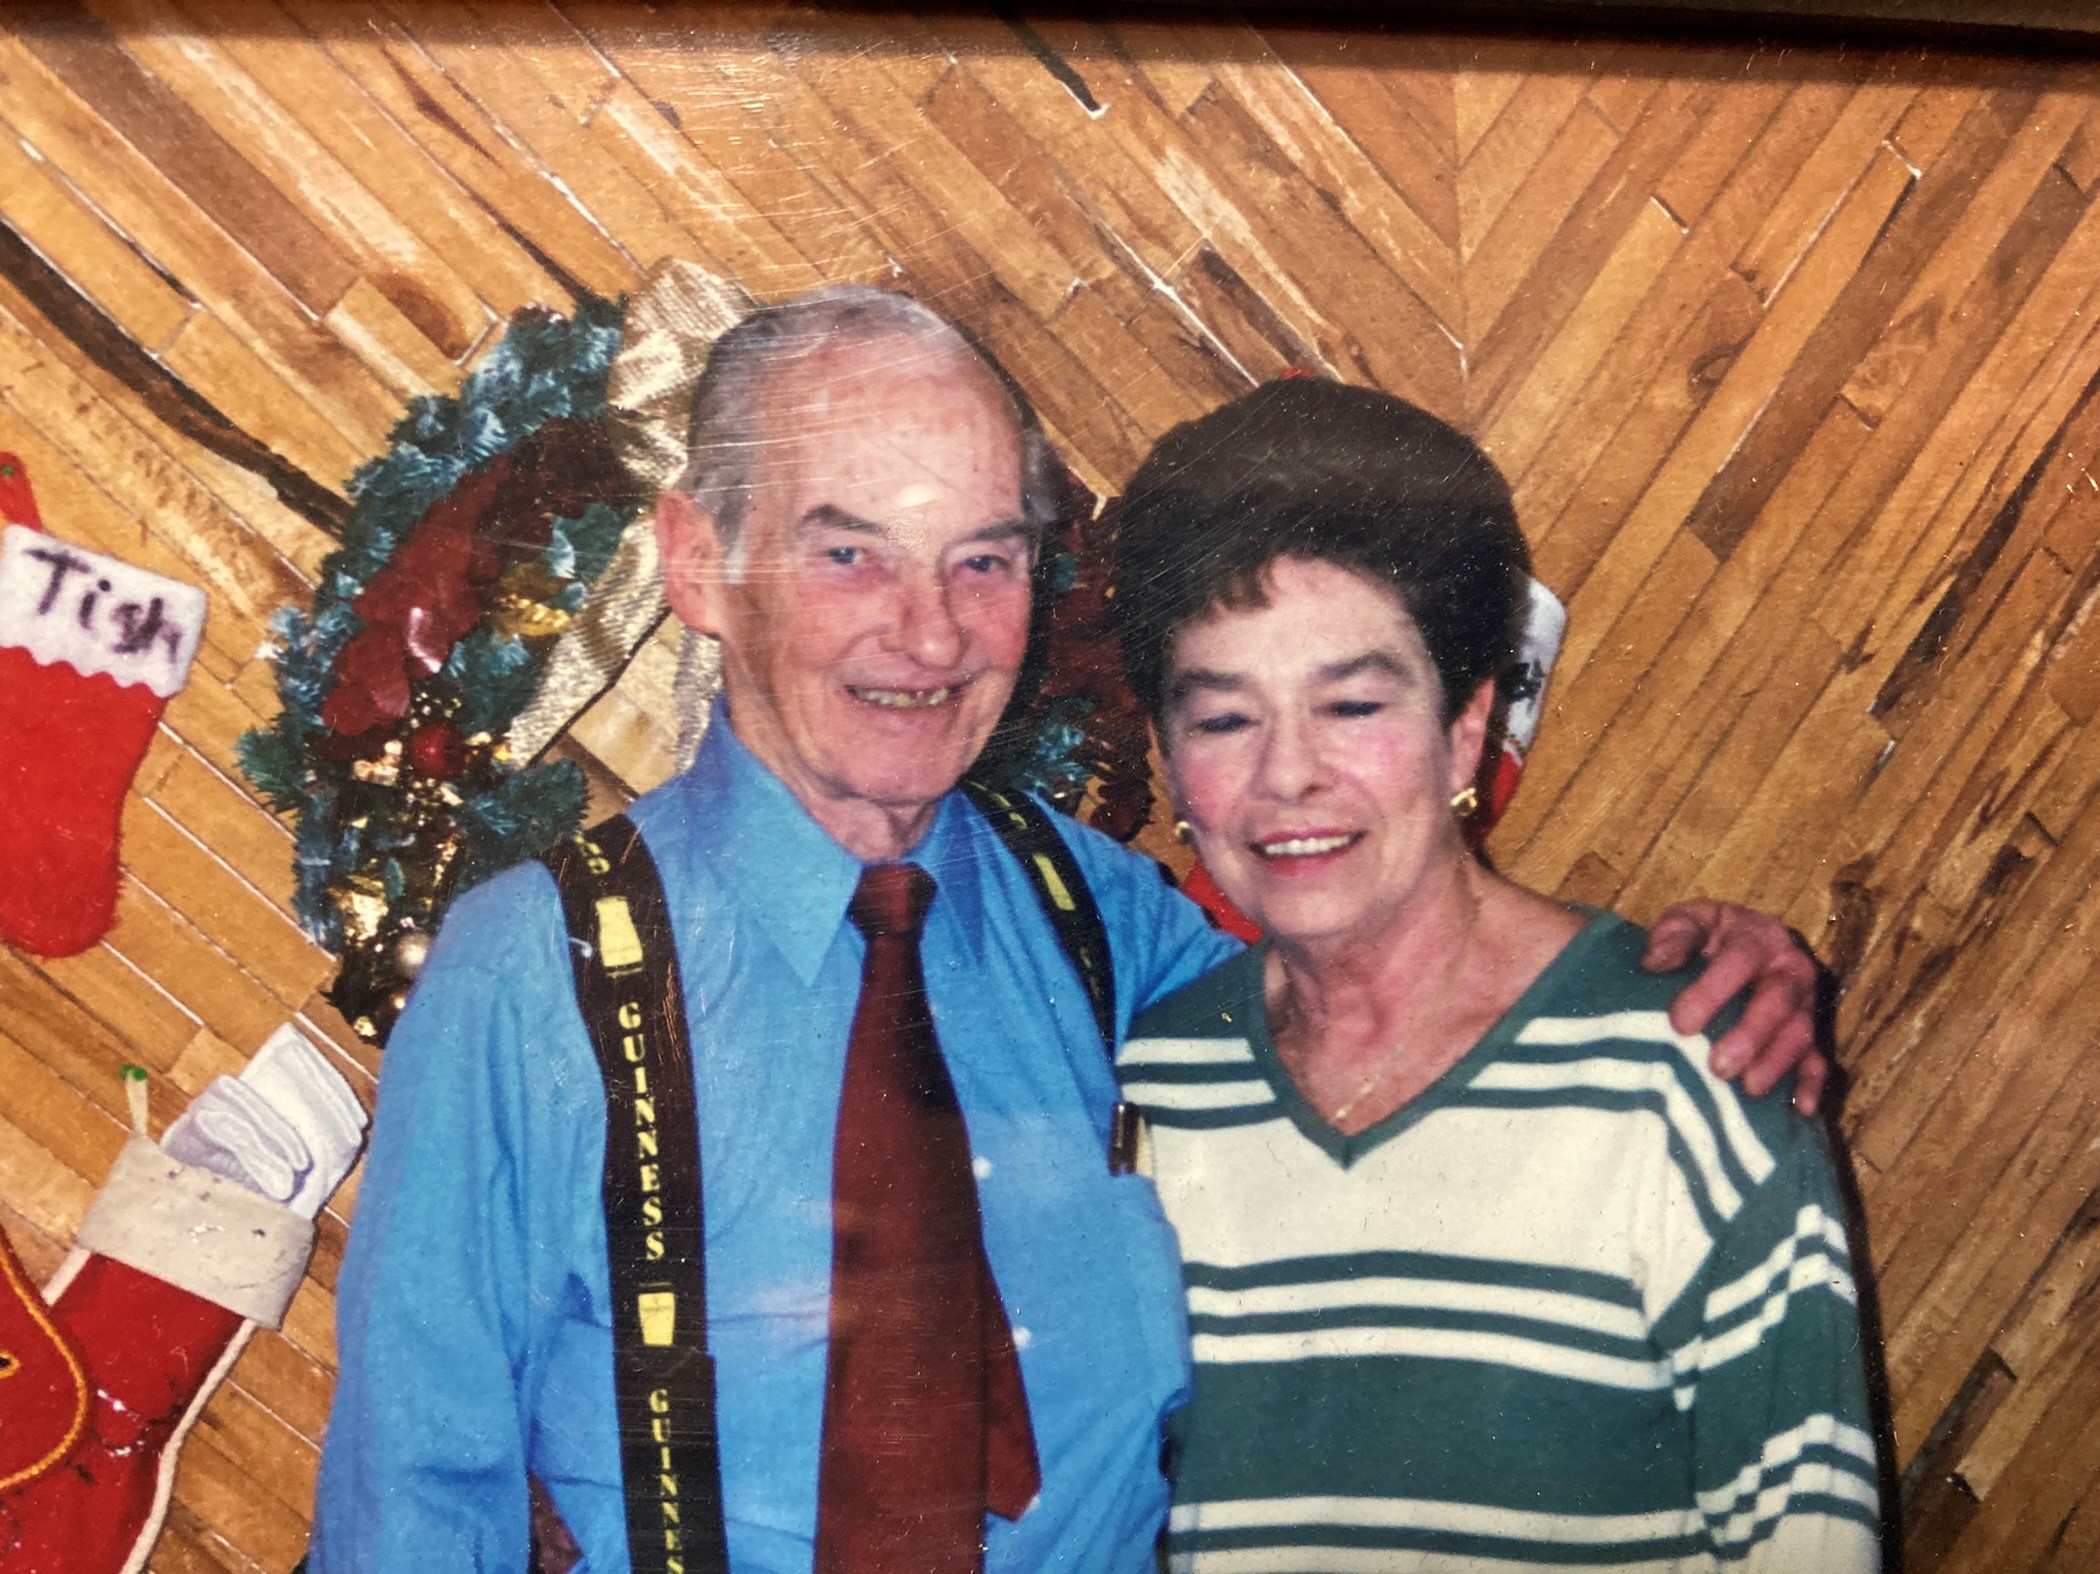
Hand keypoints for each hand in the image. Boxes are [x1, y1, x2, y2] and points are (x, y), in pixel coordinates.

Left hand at [1643, 900, 1827, 1114]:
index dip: (1711, 992)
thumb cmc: (1707, 936)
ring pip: (1800, 1033)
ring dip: (1777, 1063)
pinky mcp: (1811, 1032)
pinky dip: (1811, 1085)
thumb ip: (1674, 935)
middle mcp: (1790, 968)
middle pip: (1778, 1001)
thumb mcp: (1688, 921)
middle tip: (1718, 1067)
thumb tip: (1655, 961)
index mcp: (1759, 937)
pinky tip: (1801, 1109)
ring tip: (1749, 1089)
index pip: (1739, 961)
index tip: (1680, 1024)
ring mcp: (1805, 1002)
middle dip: (1750, 1036)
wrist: (1742, 939)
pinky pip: (1818, 1059)